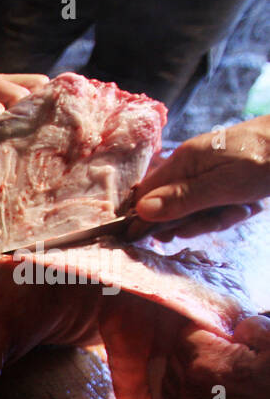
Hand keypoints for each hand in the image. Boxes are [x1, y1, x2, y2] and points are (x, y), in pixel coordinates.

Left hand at [0, 30, 44, 141]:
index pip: (18, 93)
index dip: (28, 113)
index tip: (31, 136)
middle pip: (33, 87)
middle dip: (41, 109)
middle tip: (40, 138)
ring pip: (24, 98)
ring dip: (28, 117)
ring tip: (32, 145)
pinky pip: (7, 110)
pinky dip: (12, 124)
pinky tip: (12, 145)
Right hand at [130, 117, 269, 239]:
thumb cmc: (263, 160)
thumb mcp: (221, 186)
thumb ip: (181, 199)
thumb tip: (140, 212)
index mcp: (183, 161)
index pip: (147, 194)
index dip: (147, 218)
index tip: (156, 238)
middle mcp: (191, 166)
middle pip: (173, 205)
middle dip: (193, 221)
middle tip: (215, 222)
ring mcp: (210, 172)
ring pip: (198, 208)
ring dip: (218, 217)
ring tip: (241, 210)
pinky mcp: (227, 179)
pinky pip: (217, 204)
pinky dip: (232, 210)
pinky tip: (249, 205)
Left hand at [163, 314, 269, 398]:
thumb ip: (252, 327)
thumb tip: (237, 327)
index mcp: (204, 365)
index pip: (185, 332)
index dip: (204, 327)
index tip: (221, 330)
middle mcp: (189, 388)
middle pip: (175, 353)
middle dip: (192, 345)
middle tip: (218, 344)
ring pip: (172, 375)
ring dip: (186, 365)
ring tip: (214, 361)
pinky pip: (179, 396)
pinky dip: (188, 385)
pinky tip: (210, 382)